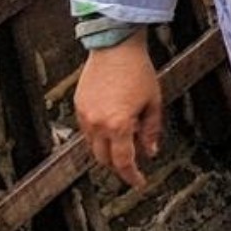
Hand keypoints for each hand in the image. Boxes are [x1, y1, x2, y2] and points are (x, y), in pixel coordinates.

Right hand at [75, 35, 162, 188]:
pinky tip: (112, 128)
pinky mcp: (78, 107)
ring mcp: (85, 116)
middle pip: (105, 158)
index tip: (139, 182)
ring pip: (93, 146)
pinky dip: (99, 136)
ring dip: (108, 150)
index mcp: (118, 125)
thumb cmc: (138, 72)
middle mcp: (97, 124)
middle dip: (119, 165)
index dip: (132, 175)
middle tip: (134, 164)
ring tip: (125, 142)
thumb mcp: (153, 102)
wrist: (116, 48)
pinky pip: (86, 131)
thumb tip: (150, 152)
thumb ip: (151, 130)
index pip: (123, 161)